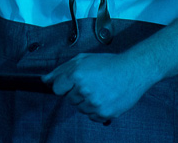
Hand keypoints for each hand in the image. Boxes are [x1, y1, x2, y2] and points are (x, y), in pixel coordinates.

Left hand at [41, 52, 158, 122]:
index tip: (75, 82)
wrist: (133, 71)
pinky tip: (106, 98)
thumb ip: (61, 70)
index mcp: (77, 75)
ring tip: (101, 90)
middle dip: (77, 92)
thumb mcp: (82, 60)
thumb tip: (45, 80)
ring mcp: (95, 103)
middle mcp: (84, 90)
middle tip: (93, 83)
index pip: (57, 89)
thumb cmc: (108, 63)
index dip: (65, 85)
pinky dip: (97, 110)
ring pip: (80, 109)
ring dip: (87, 102)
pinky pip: (92, 116)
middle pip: (70, 99)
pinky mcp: (104, 113)